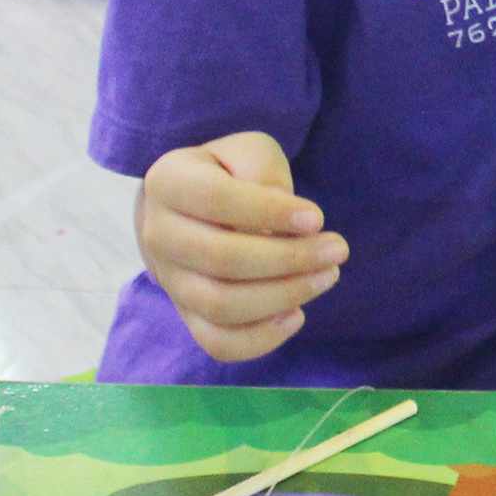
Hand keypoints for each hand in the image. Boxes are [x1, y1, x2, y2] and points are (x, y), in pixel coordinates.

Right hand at [136, 131, 347, 365]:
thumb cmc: (228, 175)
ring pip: (221, 306)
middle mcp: (158, 235)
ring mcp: (170, 282)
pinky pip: (220, 344)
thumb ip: (264, 172)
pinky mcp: (188, 317)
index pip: (216, 199)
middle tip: (337, 249)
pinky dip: (262, 338)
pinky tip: (296, 314)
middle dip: (289, 258)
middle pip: (221, 259)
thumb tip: (286, 226)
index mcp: (168, 183)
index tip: (317, 218)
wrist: (189, 210)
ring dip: (283, 295)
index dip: (269, 211)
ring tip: (326, 276)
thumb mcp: (247, 152)